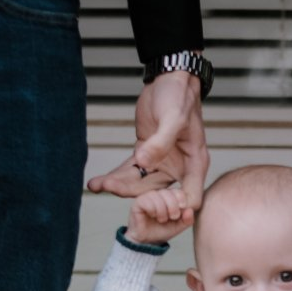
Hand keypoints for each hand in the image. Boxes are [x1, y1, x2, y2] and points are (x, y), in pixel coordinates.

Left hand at [89, 69, 209, 207]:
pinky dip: (115, 177)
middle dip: (132, 194)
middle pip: (157, 194)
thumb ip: (160, 142)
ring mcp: (162, 164)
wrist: (168, 80)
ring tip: (97, 185)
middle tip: (110, 188)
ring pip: (140, 184)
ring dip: (119, 186)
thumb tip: (144, 163)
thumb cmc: (179, 96)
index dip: (173, 209)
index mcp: (194, 164)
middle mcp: (179, 169)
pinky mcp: (146, 156)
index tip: (149, 208)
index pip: (189, 199)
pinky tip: (98, 182)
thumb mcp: (174, 118)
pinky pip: (130, 172)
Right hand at [125, 185, 194, 246]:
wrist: (148, 241)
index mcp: (169, 197)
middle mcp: (158, 195)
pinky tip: (152, 216)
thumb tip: (190, 210)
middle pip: (168, 192)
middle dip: (173, 206)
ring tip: (161, 219)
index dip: (181, 198)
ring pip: (157, 196)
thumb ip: (187, 220)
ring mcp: (147, 197)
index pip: (177, 191)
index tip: (182, 208)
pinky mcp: (138, 203)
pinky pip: (147, 201)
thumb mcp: (178, 226)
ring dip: (162, 211)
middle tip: (172, 217)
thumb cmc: (163, 231)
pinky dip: (152, 210)